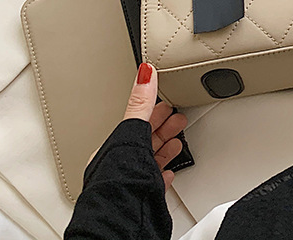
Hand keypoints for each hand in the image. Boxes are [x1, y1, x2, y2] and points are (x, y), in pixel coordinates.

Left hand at [89, 63, 187, 190]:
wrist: (125, 218)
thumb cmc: (120, 179)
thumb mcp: (132, 132)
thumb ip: (140, 104)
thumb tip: (144, 73)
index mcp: (113, 148)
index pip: (136, 123)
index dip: (154, 111)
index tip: (169, 102)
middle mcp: (120, 166)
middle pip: (145, 140)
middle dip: (163, 126)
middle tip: (178, 116)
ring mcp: (132, 182)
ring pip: (151, 159)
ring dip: (166, 146)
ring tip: (177, 139)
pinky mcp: (144, 199)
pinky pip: (154, 182)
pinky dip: (162, 172)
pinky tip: (167, 171)